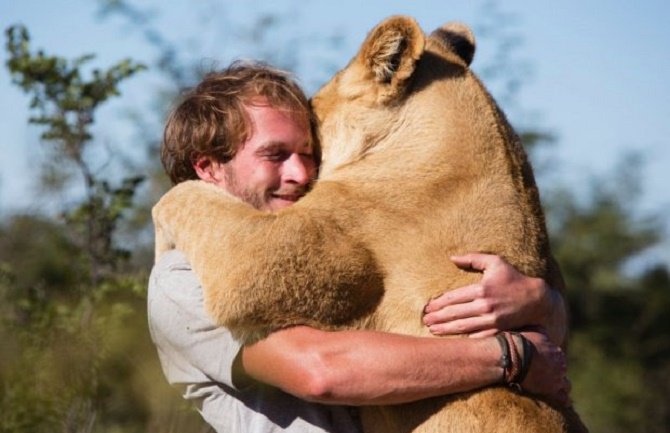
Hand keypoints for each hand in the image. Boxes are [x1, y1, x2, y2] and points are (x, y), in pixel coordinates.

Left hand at [423, 254, 554, 337]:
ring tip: (433, 330)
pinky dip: (463, 339)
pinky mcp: (498, 331)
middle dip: (438, 318)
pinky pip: (477, 337)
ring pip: (463, 327)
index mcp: (482, 289)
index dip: (438, 303)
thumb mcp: (495, 262)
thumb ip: (473, 258)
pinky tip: (452, 340)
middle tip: (425, 320)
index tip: (427, 307)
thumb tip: (452, 258)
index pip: (454, 298)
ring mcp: (492, 320)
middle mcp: (485, 305)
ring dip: (446, 329)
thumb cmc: (514, 279)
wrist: (537, 300)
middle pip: (455, 313)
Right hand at [518, 331, 570, 405]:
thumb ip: (543, 333)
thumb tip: (545, 333)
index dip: (551, 363)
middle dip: (555, 374)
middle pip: (562, 373)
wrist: (510, 356)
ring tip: (547, 387)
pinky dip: (559, 399)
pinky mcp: (551, 392)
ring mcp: (557, 380)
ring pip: (565, 387)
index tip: (542, 365)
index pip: (559, 360)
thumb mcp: (534, 330)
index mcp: (558, 353)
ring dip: (558, 387)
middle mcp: (561, 367)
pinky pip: (563, 400)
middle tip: (543, 376)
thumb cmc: (518, 342)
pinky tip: (552, 398)